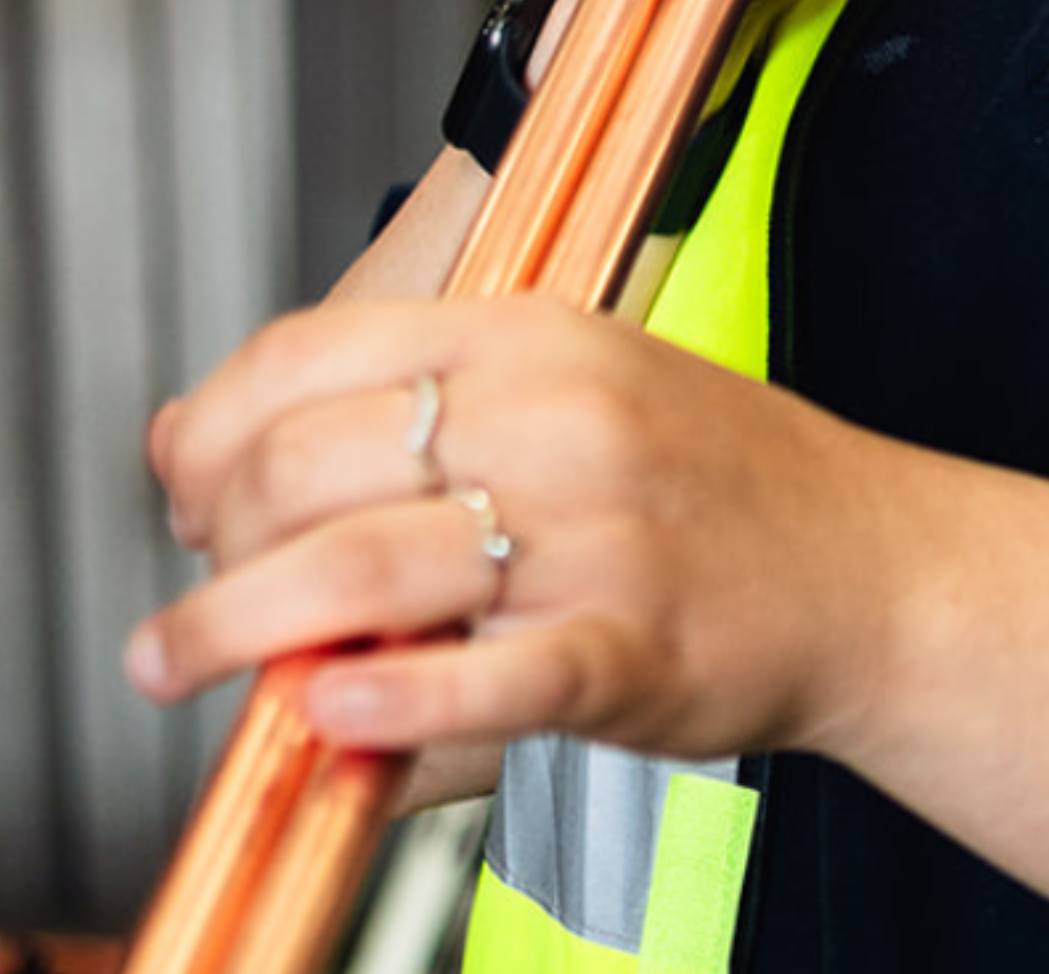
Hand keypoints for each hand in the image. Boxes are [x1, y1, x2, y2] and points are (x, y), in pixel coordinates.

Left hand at [129, 292, 926, 768]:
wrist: (870, 568)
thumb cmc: (705, 485)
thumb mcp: (570, 390)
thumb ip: (412, 410)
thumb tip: (207, 460)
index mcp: (528, 335)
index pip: (304, 355)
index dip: (207, 432)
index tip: (180, 494)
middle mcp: (554, 415)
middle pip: (305, 465)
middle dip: (208, 549)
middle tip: (187, 613)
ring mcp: (594, 533)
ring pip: (360, 567)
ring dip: (236, 630)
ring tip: (178, 667)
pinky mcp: (628, 647)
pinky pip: (482, 672)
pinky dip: (387, 697)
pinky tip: (325, 713)